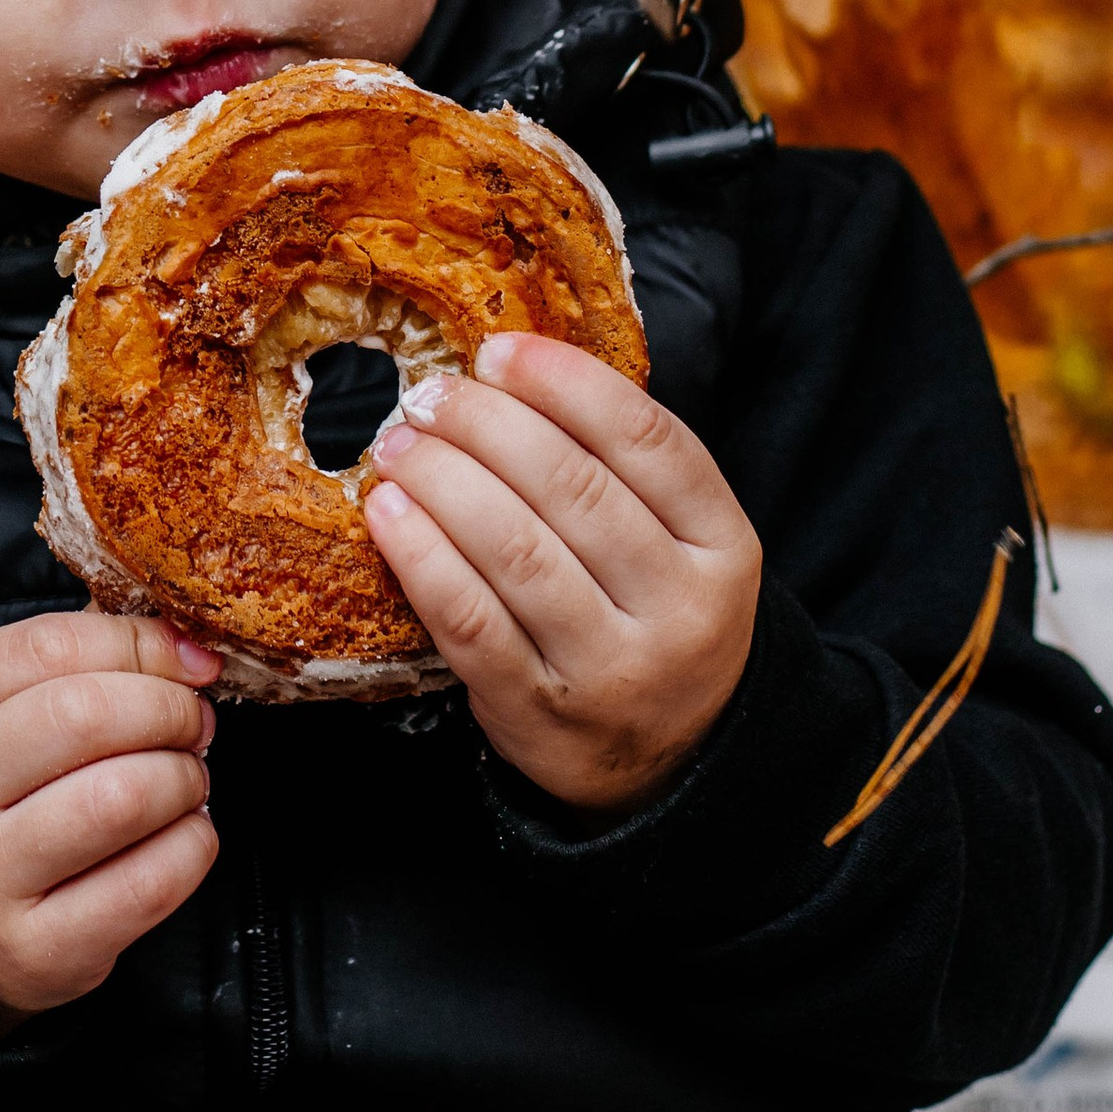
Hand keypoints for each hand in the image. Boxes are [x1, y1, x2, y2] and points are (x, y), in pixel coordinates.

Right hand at [0, 610, 221, 1039]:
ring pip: (122, 798)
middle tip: (193, 723)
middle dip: (170, 710)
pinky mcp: (35, 951)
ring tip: (186, 781)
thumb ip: (87, 663)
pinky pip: (149, 883)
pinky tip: (182, 835)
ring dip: (184, 779)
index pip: (47, 646)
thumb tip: (189, 646)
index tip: (187, 661)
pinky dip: (192, 846)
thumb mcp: (6, 715)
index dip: (137, 644)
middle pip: (86, 716)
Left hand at [364, 334, 759, 809]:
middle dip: (485, 425)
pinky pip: (469, 622)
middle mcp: (679, 609)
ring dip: (442, 480)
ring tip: (398, 444)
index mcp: (724, 548)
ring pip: (515, 550)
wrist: (673, 760)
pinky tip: (389, 512)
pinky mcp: (540, 714)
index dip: (565, 383)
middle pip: (573, 488)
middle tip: (428, 395)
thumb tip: (509, 368)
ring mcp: (611, 669)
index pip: (649, 440)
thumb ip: (620, 465)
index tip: (498, 351)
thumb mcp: (682, 543)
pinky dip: (420, 557)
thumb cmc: (655, 615)